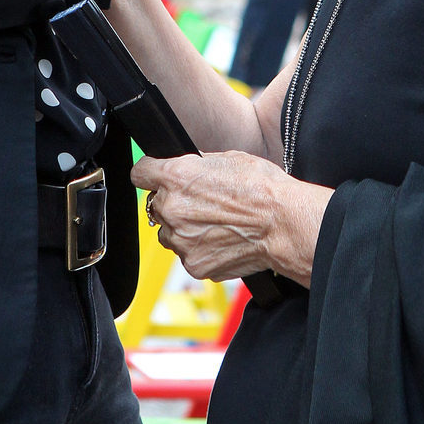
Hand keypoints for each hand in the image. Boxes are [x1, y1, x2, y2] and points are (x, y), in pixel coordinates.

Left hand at [132, 151, 331, 286]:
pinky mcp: (194, 265)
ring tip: (216, 223)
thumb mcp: (226, 158)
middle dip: (175, 202)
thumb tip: (182, 167)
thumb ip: (195, 165)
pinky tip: (222, 239)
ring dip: (184, 228)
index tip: (157, 176)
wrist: (284, 224)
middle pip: (157, 205)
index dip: (151, 173)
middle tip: (203, 202)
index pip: (140, 173)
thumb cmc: (262, 187)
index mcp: (176, 177)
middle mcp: (172, 209)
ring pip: (170, 232)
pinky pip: (187, 253)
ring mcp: (181, 241)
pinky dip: (200, 248)